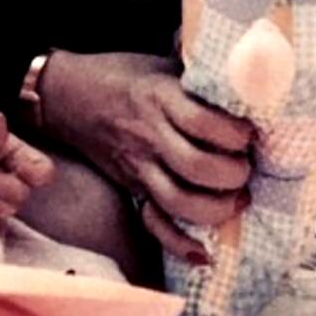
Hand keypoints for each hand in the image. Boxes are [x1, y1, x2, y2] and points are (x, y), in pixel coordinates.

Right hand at [37, 51, 252, 260]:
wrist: (65, 96)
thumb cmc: (121, 74)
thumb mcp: (161, 63)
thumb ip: (199, 70)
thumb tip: (246, 68)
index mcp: (159, 97)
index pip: (203, 123)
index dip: (235, 134)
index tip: (251, 133)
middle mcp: (149, 135)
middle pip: (197, 168)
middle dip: (233, 173)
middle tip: (246, 166)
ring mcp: (138, 166)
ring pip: (180, 202)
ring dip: (218, 208)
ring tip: (237, 196)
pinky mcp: (131, 188)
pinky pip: (154, 223)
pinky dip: (179, 243)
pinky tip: (204, 251)